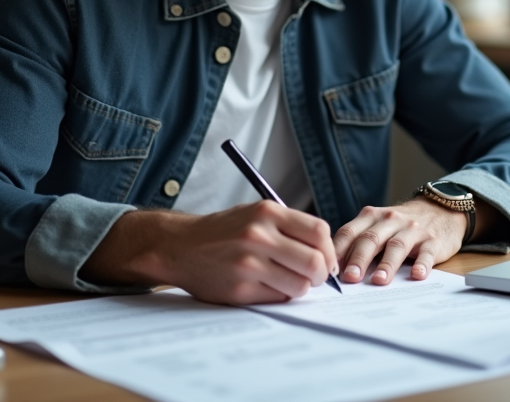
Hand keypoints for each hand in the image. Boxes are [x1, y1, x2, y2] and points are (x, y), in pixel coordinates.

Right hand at [82, 201, 337, 305]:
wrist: (180, 246)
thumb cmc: (224, 231)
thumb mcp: (256, 214)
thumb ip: (290, 228)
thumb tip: (327, 255)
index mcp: (267, 212)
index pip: (319, 233)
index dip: (329, 250)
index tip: (326, 259)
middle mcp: (258, 236)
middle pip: (315, 262)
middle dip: (320, 274)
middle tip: (313, 276)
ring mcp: (248, 264)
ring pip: (299, 285)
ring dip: (299, 287)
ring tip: (285, 280)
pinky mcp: (239, 290)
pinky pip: (277, 298)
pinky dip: (278, 295)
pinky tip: (265, 286)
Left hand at [332, 197, 465, 285]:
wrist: (440, 210)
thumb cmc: (401, 225)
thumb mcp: (378, 226)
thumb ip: (359, 241)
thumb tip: (336, 269)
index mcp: (372, 217)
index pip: (350, 232)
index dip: (338, 250)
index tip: (330, 269)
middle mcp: (390, 220)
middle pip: (371, 239)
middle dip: (359, 259)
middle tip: (350, 278)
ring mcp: (413, 229)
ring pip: (397, 245)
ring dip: (387, 264)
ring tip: (378, 280)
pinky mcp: (433, 240)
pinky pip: (427, 252)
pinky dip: (422, 263)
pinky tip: (417, 275)